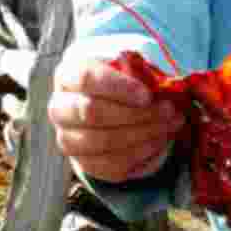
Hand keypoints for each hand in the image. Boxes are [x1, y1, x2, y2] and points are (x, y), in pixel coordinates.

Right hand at [48, 56, 184, 182]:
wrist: (111, 104)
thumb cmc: (122, 79)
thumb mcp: (128, 65)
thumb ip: (139, 68)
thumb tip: (162, 84)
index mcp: (68, 76)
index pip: (86, 79)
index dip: (118, 87)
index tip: (147, 95)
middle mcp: (60, 108)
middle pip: (93, 112)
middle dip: (137, 113)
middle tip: (169, 110)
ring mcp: (68, 138)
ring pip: (103, 142)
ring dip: (144, 134)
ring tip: (171, 124)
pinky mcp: (83, 162)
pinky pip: (111, 165)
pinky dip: (140, 154)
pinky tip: (160, 141)